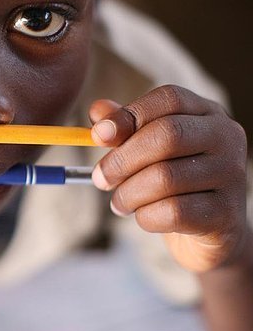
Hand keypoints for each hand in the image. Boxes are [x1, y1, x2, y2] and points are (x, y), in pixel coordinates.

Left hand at [89, 85, 247, 271]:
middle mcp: (225, 137)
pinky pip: (174, 211)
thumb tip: (98, 112)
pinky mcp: (226, 212)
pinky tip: (143, 216)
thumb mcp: (146, 148)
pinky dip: (146, 216)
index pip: (169, 98)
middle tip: (100, 178)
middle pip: (167, 135)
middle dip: (122, 159)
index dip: (129, 114)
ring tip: (119, 203)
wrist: (208, 232)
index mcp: (205, 113)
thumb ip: (123, 127)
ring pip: (165, 177)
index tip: (98, 136)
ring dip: (129, 194)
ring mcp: (231, 174)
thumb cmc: (171, 181)